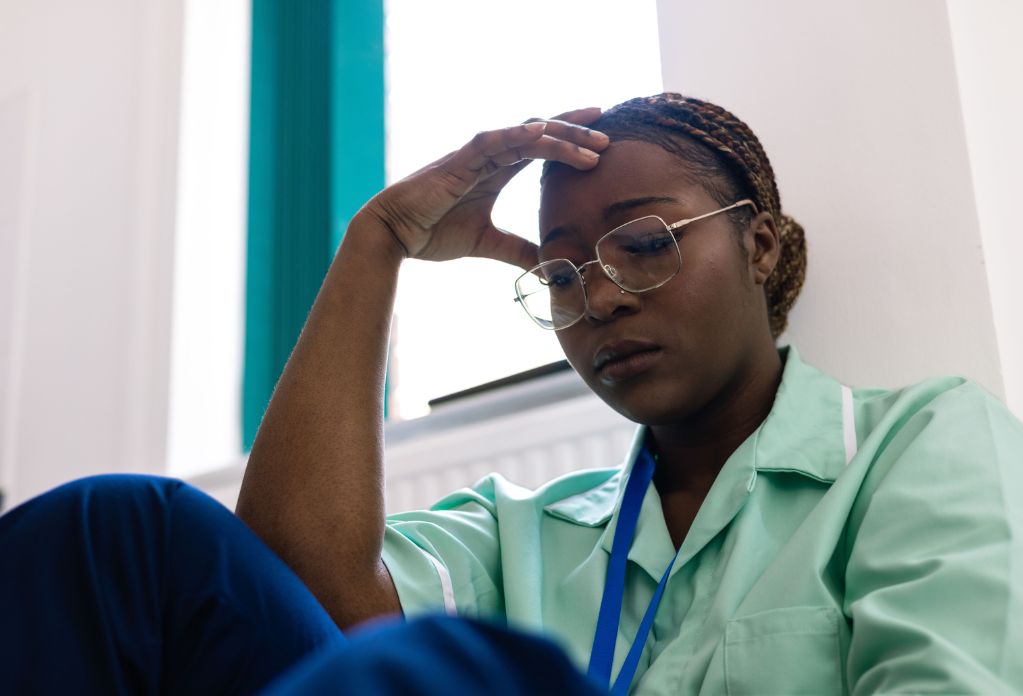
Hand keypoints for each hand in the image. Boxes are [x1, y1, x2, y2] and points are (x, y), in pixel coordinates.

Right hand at [362, 107, 608, 270]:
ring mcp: (477, 154)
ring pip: (526, 134)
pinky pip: (494, 140)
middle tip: (609, 139)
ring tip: (592, 143)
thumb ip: (519, 250)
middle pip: (542, 133)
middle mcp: (491, 156)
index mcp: (498, 169)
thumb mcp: (489, 243)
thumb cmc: (435, 232)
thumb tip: (548, 268)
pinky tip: (542, 132)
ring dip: (561, 136)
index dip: (572, 142)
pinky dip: (518, 134)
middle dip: (576, 133)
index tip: (603, 144)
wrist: (396, 235)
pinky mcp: (460, 159)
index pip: (543, 147)